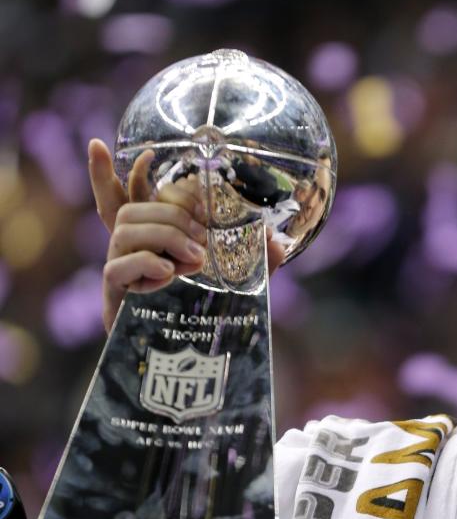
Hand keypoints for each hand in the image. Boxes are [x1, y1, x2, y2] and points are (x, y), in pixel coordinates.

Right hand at [88, 139, 285, 332]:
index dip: (126, 173)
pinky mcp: (114, 297)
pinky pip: (116, 268)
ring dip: (165, 235)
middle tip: (204, 240)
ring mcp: (120, 272)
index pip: (128, 196)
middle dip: (171, 213)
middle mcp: (132, 251)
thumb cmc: (210, 318)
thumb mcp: (240, 284)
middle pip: (132, 209)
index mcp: (155, 240)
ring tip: (196, 259)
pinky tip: (171, 273)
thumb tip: (280, 244)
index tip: (148, 153)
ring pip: (124, 228)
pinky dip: (147, 263)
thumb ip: (257, 263)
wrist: (189, 366)